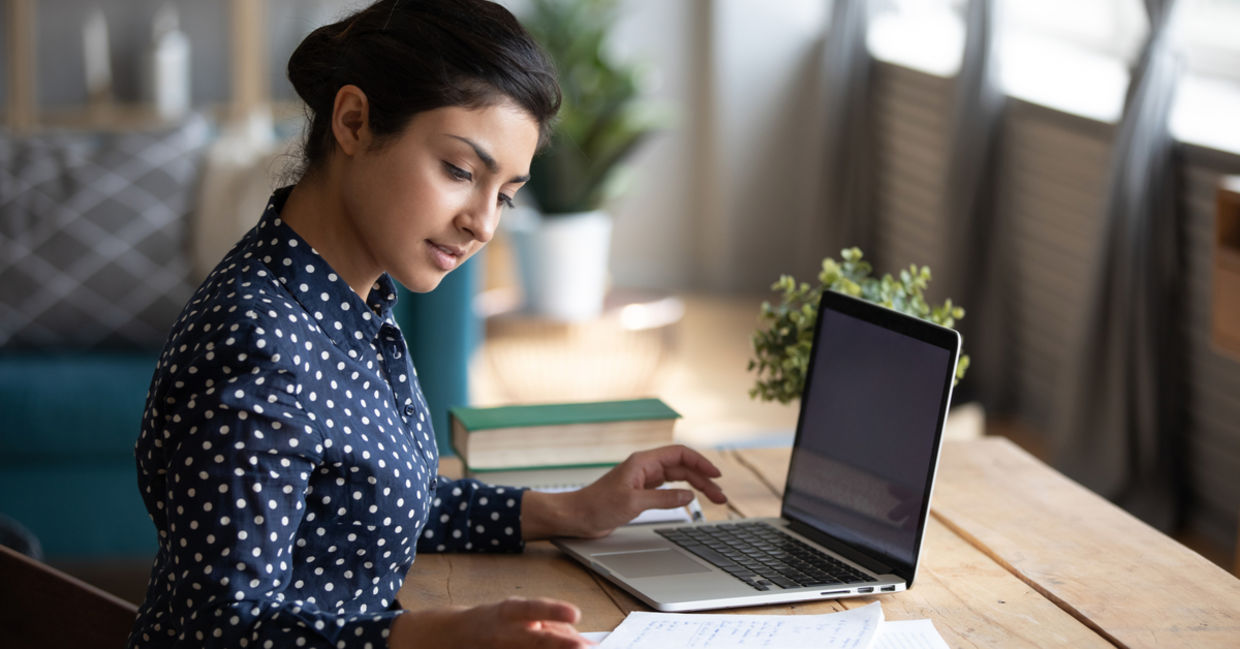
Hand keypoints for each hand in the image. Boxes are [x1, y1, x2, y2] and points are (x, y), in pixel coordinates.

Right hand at [390, 597, 594, 648]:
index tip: (575, 613)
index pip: (533, 609)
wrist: (453, 635)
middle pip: (536, 640)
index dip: (554, 611)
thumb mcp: (517, 612)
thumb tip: (581, 640)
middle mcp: (505, 633)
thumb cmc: (494, 620)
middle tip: (583, 647)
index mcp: (509, 612)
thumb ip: (549, 623)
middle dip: (561, 644)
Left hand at [522, 444, 727, 539]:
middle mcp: (645, 468)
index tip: (716, 475)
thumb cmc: (597, 507)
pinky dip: (682, 494)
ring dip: (696, 487)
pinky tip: (691, 501)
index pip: (679, 455)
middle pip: (682, 467)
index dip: (700, 462)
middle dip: (703, 479)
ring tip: (714, 499)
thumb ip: (663, 499)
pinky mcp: (640, 493)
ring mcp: (643, 480)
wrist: (576, 517)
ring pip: (677, 478)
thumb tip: (689, 495)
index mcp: (643, 462)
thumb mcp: (633, 504)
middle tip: (720, 496)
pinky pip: (668, 489)